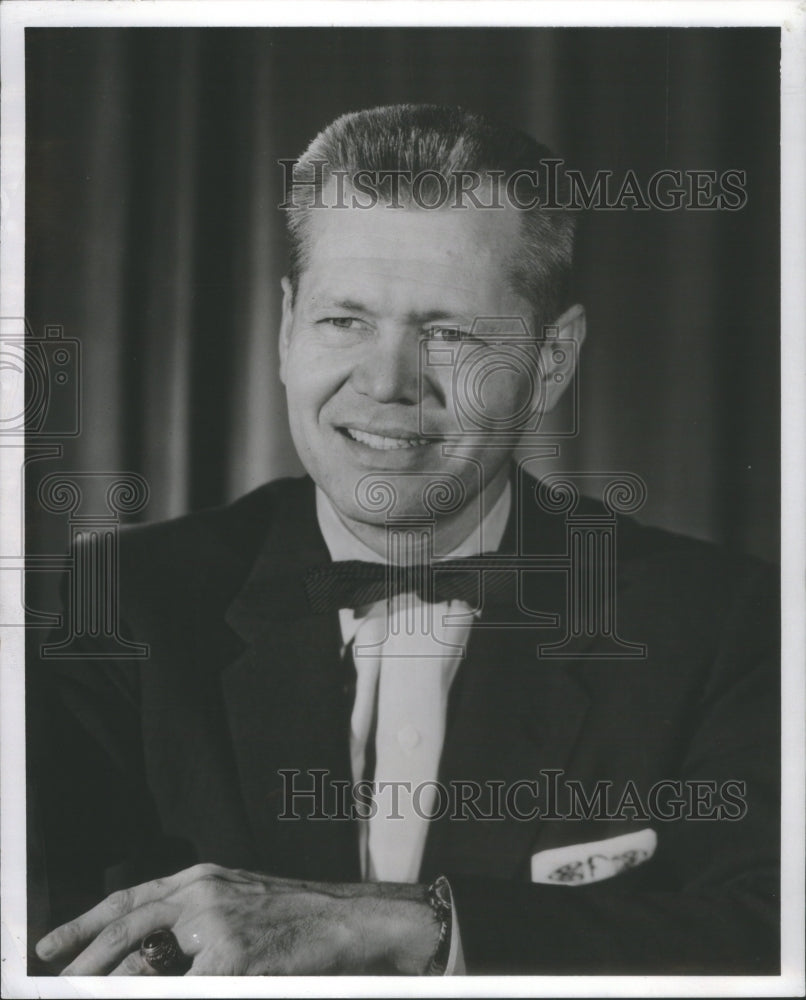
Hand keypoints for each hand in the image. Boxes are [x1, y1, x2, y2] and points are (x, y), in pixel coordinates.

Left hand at [35, 863, 439, 974]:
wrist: (346, 920)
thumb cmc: (292, 918)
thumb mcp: (235, 905)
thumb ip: (190, 924)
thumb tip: (144, 959)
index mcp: (199, 879)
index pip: (128, 898)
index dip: (85, 922)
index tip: (51, 946)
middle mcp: (202, 892)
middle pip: (127, 923)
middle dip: (85, 957)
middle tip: (58, 979)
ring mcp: (217, 924)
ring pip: (148, 965)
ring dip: (126, 981)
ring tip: (99, 987)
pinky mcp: (234, 957)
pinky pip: (187, 988)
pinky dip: (178, 990)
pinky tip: (183, 988)